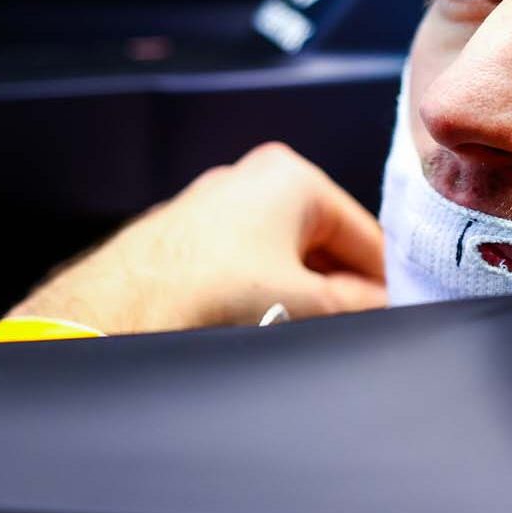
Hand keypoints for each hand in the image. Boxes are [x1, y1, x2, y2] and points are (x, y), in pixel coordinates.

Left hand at [8, 142, 385, 333]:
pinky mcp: (184, 240)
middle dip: (339, 291)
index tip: (396, 317)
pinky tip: (257, 330)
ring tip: (298, 335)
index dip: (386, 283)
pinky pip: (243, 268)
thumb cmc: (206, 294)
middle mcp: (249, 180)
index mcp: (290, 177)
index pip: (365, 234)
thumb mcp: (307, 306)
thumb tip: (381, 306)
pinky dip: (258, 297)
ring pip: (281, 259)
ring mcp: (212, 208)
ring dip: (298, 297)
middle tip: (350, 333)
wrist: (115, 313)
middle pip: (322, 244)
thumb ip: (358, 305)